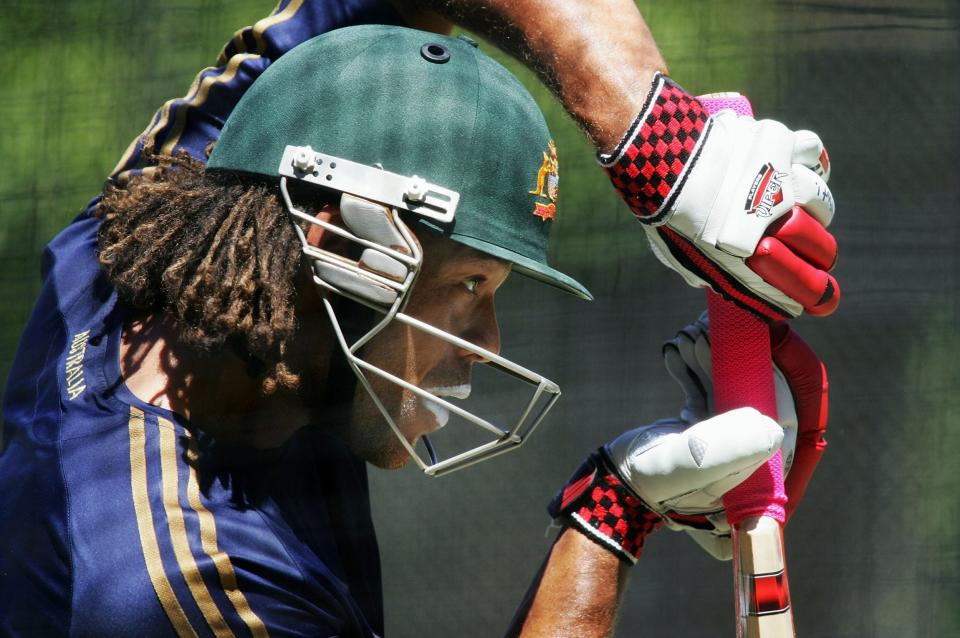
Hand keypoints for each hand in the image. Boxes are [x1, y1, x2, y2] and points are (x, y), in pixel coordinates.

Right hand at [547, 313, 827, 562]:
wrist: (614, 483)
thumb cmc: (650, 481)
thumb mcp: (687, 466)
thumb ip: (724, 450)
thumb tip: (772, 427)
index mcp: (754, 475)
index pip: (781, 420)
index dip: (768, 379)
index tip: (750, 348)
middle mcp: (745, 458)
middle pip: (753, 397)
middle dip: (730, 362)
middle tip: (705, 335)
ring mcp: (722, 441)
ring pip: (727, 389)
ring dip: (708, 360)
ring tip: (686, 338)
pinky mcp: (699, 428)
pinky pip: (705, 391)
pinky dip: (691, 370)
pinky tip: (675, 355)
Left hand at [600, 74, 838, 319]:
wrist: (663, 160)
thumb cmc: (665, 214)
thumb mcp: (681, 257)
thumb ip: (706, 272)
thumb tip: (713, 284)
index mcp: (754, 257)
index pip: (807, 290)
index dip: (815, 296)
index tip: (813, 299)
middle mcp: (777, 222)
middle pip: (825, 250)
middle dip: (819, 255)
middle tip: (812, 250)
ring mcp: (783, 181)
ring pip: (821, 201)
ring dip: (815, 207)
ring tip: (799, 205)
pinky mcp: (782, 144)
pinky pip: (814, 152)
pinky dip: (811, 159)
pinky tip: (797, 165)